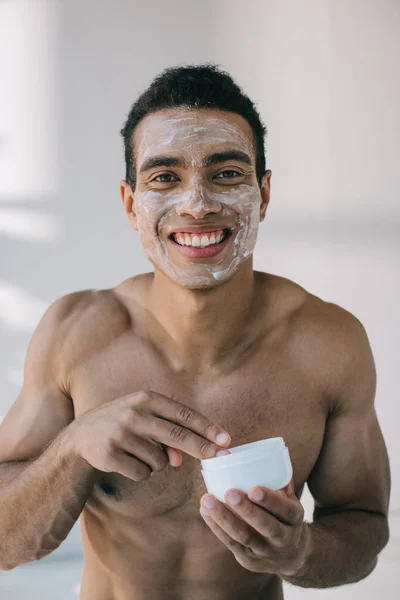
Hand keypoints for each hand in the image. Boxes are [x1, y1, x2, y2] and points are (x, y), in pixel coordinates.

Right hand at [65, 390, 230, 480]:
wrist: (80, 437)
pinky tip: (126, 461)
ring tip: (137, 451)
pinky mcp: (110, 455)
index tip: (226, 439)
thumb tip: (181, 459)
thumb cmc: (123, 424)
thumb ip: (167, 433)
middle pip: (178, 436)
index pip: (184, 414)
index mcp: (146, 398)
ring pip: (160, 461)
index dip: (207, 427)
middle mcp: (134, 413)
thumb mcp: (144, 419)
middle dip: (203, 448)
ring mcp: (121, 434)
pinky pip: (142, 473)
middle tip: (222, 457)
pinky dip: (140, 472)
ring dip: (156, 463)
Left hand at [199, 478, 308, 576]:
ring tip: (206, 500)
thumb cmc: (283, 515)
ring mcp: (266, 553)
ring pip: (244, 537)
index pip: (285, 510)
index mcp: (295, 518)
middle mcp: (284, 538)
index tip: (253, 488)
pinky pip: (231, 544)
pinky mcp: (249, 560)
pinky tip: (205, 512)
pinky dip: (216, 527)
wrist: (291, 554)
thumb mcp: (290, 500)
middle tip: (229, 493)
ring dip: (224, 518)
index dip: (270, 500)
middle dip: (246, 510)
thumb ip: (279, 480)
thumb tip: (267, 453)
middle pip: (265, 526)